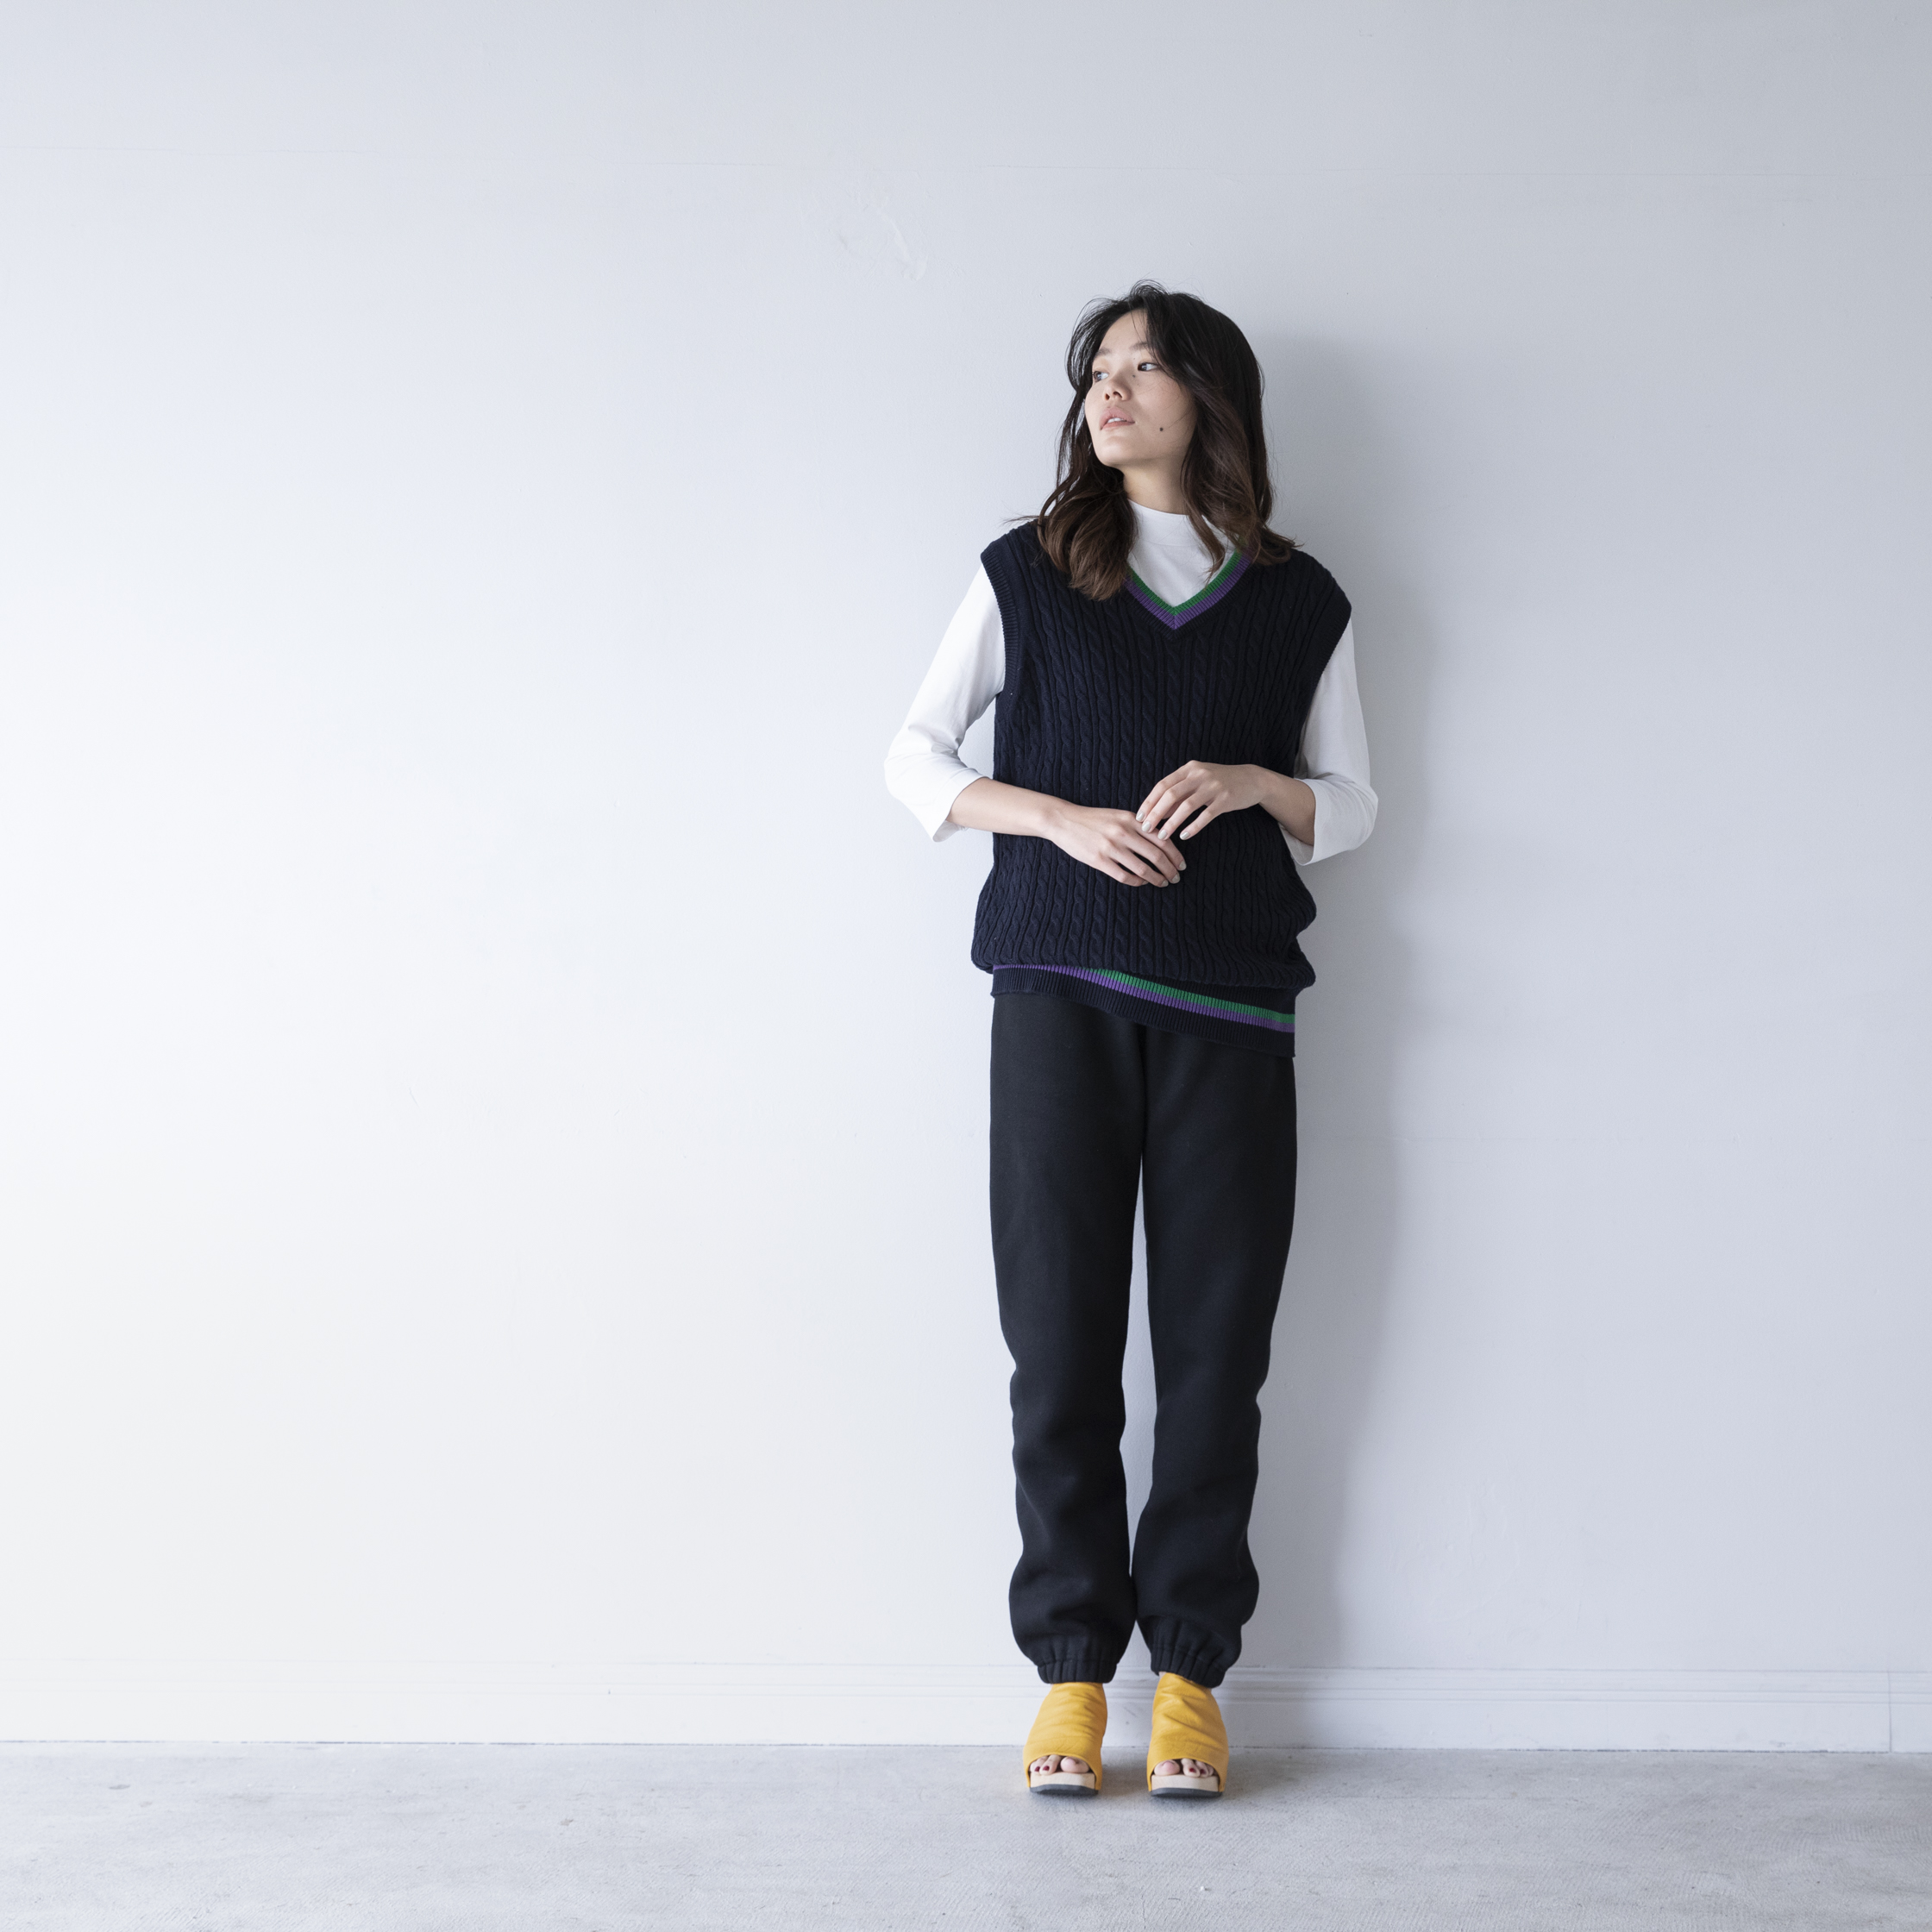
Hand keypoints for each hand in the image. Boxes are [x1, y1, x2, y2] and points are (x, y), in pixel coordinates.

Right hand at [1042, 802, 1185, 886]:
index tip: (1181, 865)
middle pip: (1157, 855)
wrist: (1064, 820)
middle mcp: (1123, 832)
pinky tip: (1142, 882)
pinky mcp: (1098, 860)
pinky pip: (1124, 876)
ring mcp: (1110, 847)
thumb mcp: (1118, 815)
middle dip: (1170, 870)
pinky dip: (1137, 882)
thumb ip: (1138, 826)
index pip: (1162, 839)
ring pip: (1143, 868)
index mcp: (1131, 820)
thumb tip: (1162, 840)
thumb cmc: (1093, 819)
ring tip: (1163, 883)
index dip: (1176, 855)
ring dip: (1156, 879)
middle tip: (1176, 878)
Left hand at [1136, 761, 1265, 841]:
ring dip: (1172, 823)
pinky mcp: (1226, 799)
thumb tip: (1157, 813)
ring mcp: (1213, 786)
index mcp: (1189, 769)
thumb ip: (1178, 794)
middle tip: (1146, 829)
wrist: (1252, 780)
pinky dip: (1193, 826)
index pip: (1162, 785)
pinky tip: (1184, 836)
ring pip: (1186, 806)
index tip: (1139, 818)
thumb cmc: (1220, 783)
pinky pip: (1206, 815)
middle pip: (1171, 795)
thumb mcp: (1198, 782)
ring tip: (1162, 837)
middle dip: (1155, 813)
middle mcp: (1199, 775)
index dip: (1149, 802)